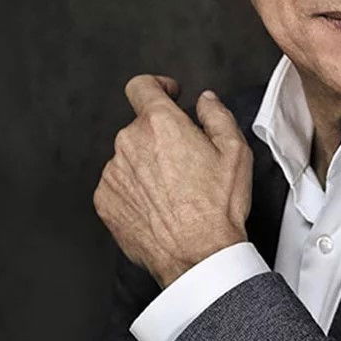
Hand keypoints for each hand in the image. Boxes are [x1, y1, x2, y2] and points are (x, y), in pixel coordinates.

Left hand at [93, 75, 253, 287]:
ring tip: (172, 192)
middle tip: (185, 162)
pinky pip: (117, 184)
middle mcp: (129, 142)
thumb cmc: (216, 207)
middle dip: (160, 138)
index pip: (142, 85)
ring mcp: (113, 172)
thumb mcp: (235, 151)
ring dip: (145, 166)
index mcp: (160, 124)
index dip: (157, 86)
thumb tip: (206, 101)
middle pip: (140, 127)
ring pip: (128, 157)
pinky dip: (133, 190)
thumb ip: (217, 115)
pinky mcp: (105, 199)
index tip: (167, 95)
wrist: (197, 255)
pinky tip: (157, 206)